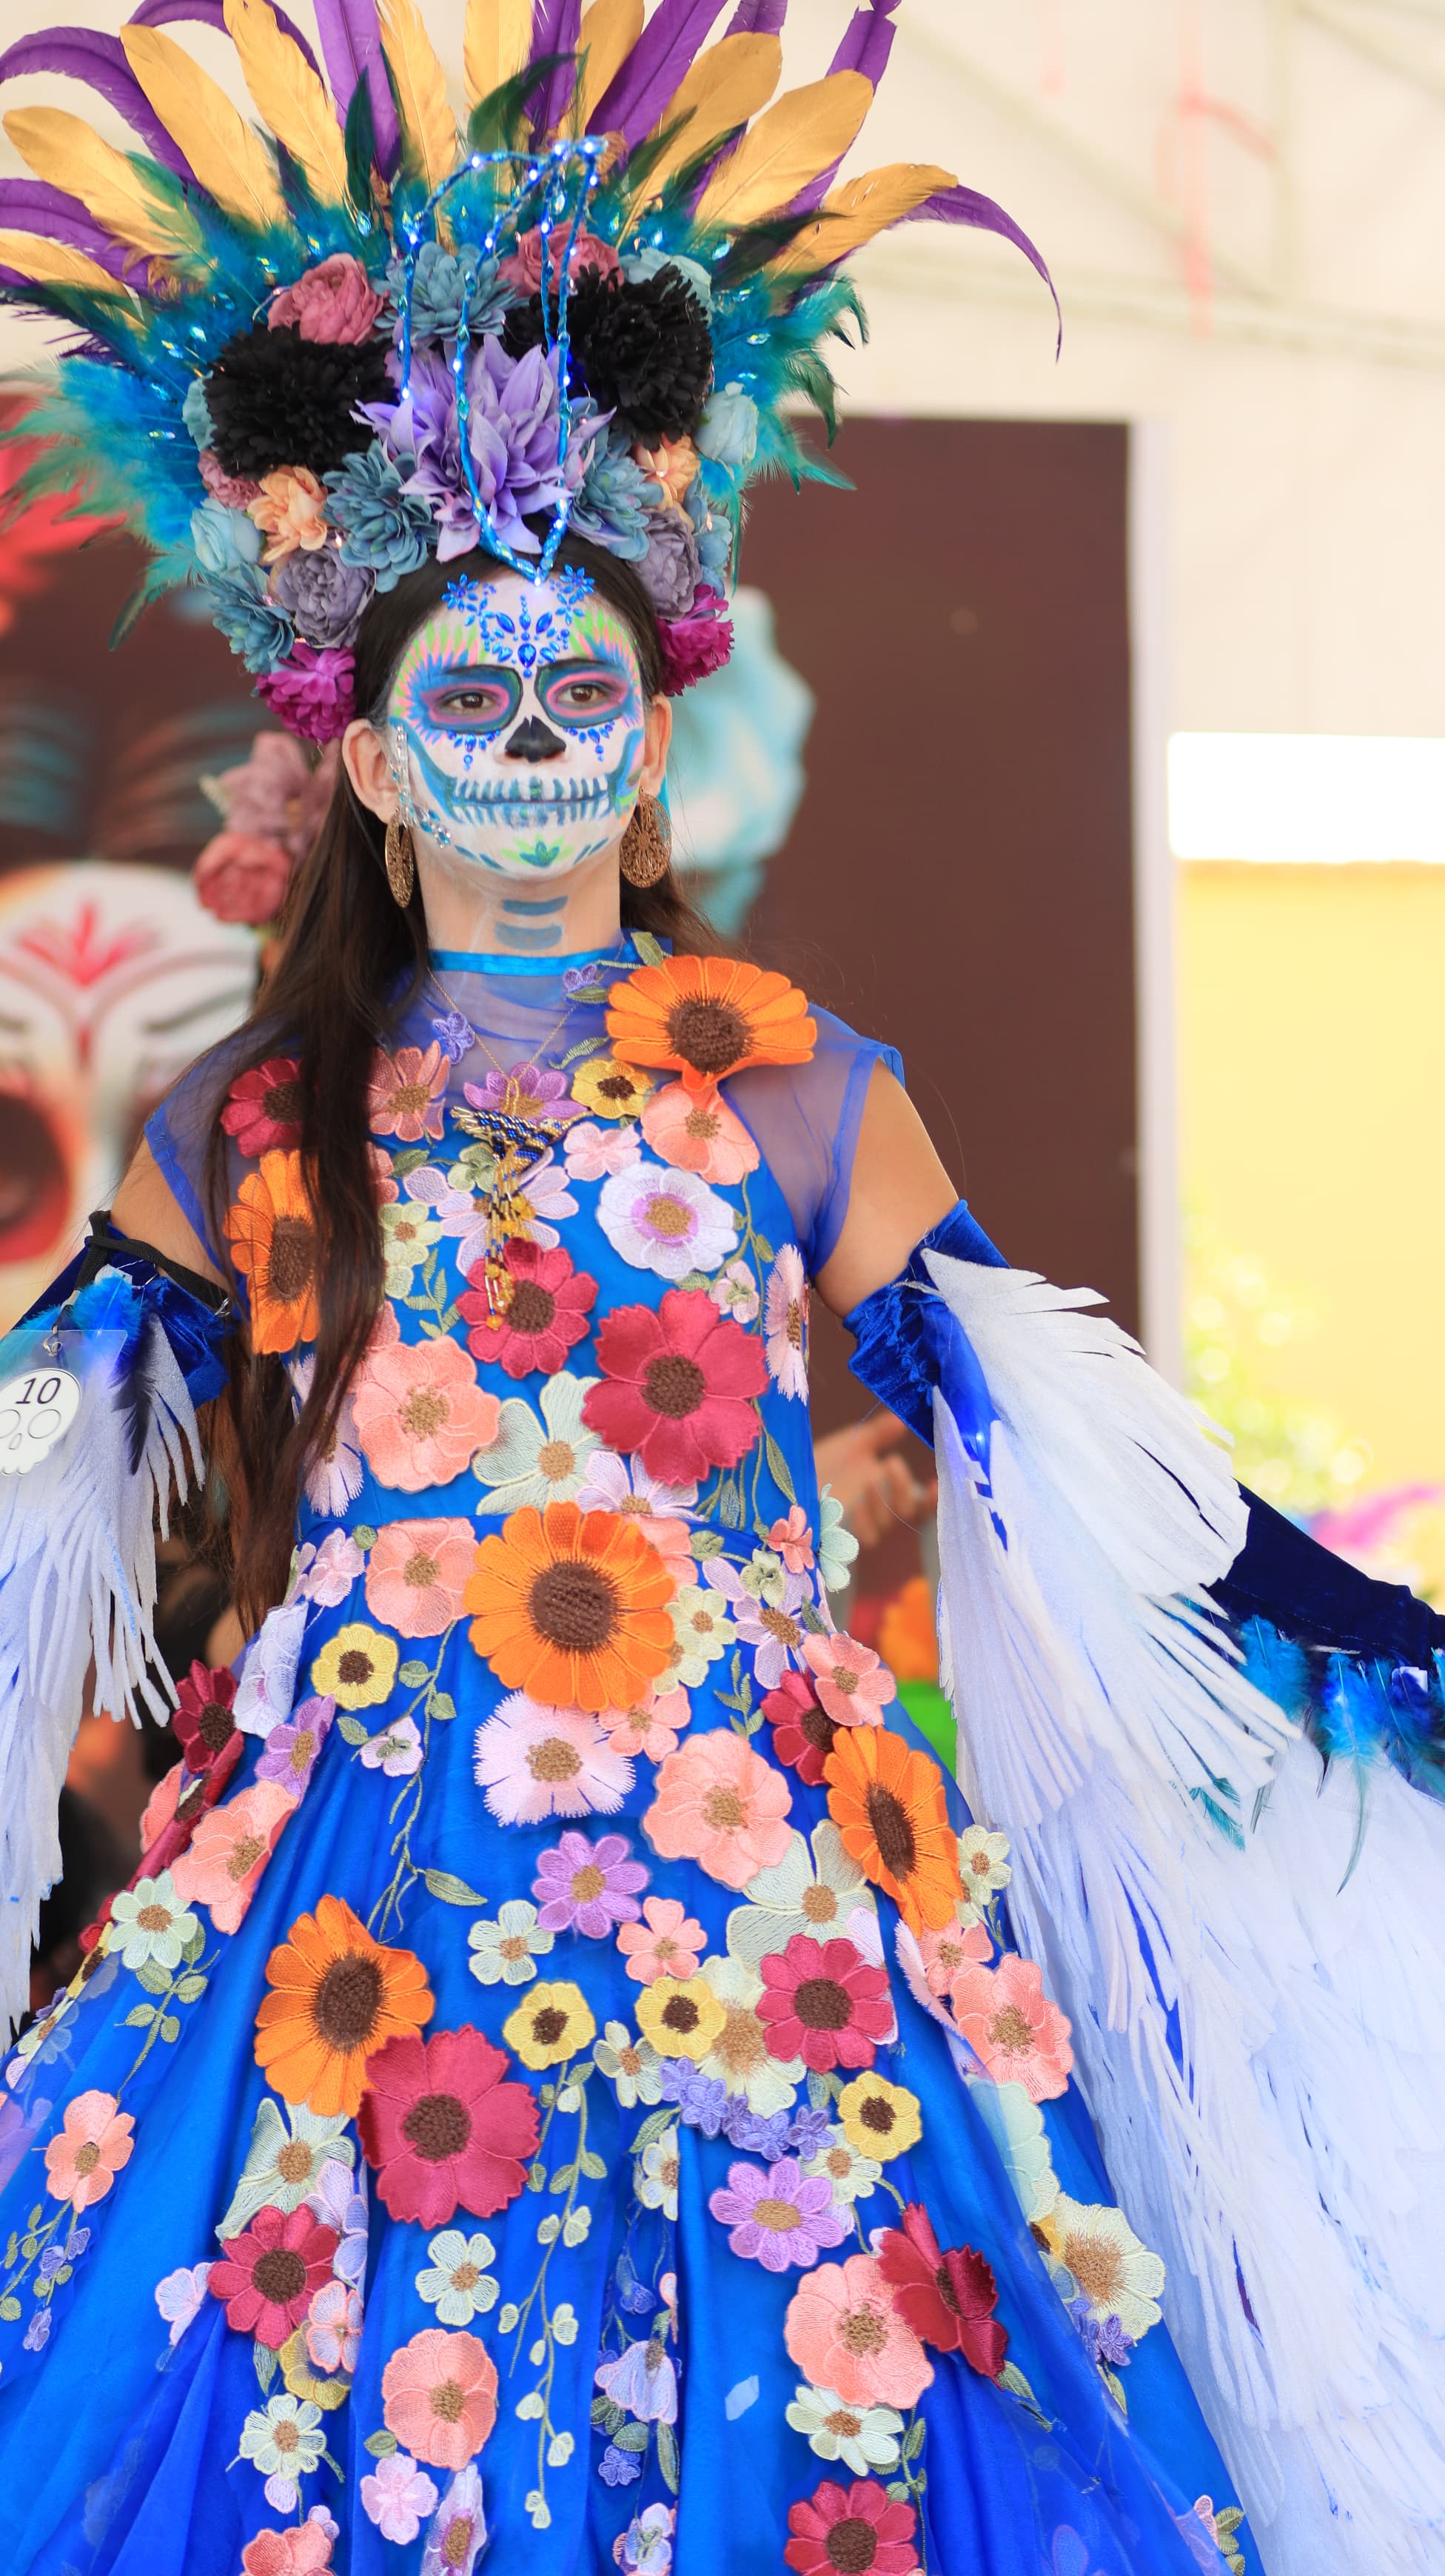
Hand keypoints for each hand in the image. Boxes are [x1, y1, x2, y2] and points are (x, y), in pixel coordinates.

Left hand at [811, 1411, 936, 1550]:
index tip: (935, 1483)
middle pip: (907, 1511)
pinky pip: (861, 1536)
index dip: (933, 1498)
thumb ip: (879, 1434)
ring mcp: (863, 1525)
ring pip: (886, 1524)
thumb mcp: (854, 1444)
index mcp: (889, 1489)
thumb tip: (901, 1421)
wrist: (789, 1481)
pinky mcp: (844, 1536)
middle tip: (892, 1464)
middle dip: (903, 1488)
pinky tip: (855, 1504)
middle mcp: (881, 1511)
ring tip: (869, 1479)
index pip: (921, 1502)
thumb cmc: (826, 1462)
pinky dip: (862, 1520)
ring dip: (881, 1503)